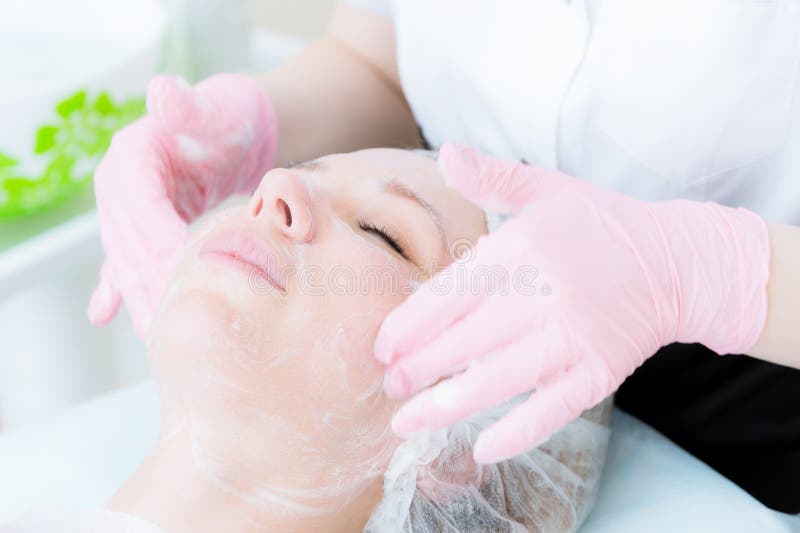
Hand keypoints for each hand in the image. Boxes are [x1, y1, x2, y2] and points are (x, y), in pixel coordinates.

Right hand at [88, 74, 276, 336]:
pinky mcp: (140, 226)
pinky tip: (106, 316)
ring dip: (139, 295)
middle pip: (130, 240)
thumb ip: (189, 107)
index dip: (159, 240)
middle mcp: (119, 184)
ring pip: (128, 258)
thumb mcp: (214, 111)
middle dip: (149, 280)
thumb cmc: (229, 120)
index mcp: (132, 158)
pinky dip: (119, 287)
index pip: (143, 207)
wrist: (231, 130)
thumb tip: (162, 91)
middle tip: (169, 318)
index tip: (179, 272)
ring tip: (153, 332)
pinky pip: (124, 260)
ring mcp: (125, 208)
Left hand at [375, 143, 769, 462]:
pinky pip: (552, 409)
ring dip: (448, 405)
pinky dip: (518, 432)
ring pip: (498, 379)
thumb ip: (493, 176)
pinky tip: (482, 449)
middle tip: (387, 387)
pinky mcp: (600, 371)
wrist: (678, 260)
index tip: (382, 348)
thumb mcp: (547, 188)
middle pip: (464, 340)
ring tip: (408, 422)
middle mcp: (543, 293)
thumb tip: (447, 153)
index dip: (409, 326)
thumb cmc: (600, 224)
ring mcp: (573, 337)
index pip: (449, 293)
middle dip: (418, 368)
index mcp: (521, 248)